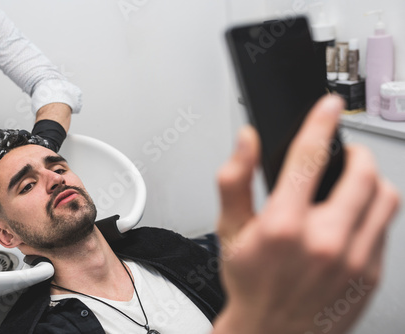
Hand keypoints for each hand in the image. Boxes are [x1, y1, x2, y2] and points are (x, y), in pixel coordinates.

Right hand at [213, 95, 399, 333]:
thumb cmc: (250, 284)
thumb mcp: (229, 230)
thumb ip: (234, 179)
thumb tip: (246, 142)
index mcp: (284, 226)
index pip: (308, 157)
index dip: (320, 122)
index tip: (329, 106)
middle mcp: (325, 242)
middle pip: (362, 173)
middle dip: (356, 153)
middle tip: (345, 155)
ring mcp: (354, 260)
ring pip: (385, 198)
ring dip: (372, 180)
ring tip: (355, 183)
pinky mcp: (371, 275)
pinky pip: (385, 228)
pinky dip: (373, 213)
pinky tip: (352, 219)